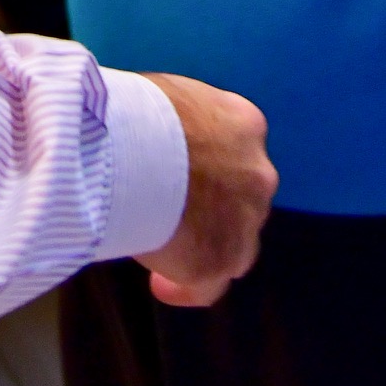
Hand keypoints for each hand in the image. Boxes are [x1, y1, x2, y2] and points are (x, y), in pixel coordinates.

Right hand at [136, 73, 272, 305]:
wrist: (129, 147)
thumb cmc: (129, 111)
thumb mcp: (161, 97)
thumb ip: (171, 120)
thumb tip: (143, 130)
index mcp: (243, 124)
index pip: (235, 151)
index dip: (208, 167)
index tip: (178, 176)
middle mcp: (256, 172)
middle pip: (240, 200)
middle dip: (212, 208)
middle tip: (169, 211)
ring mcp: (244, 220)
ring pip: (234, 244)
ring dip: (203, 246)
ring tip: (158, 248)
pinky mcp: (220, 258)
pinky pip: (209, 286)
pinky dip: (186, 288)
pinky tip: (161, 287)